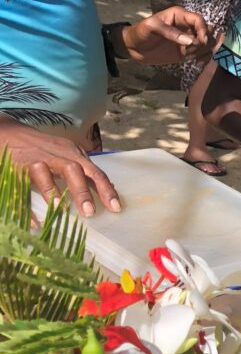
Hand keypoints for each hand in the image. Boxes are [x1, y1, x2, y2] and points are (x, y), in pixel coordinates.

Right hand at [0, 121, 119, 216]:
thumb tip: (108, 188)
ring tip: (63, 209)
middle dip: (84, 191)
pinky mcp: (19, 164)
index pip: (95, 172)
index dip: (107, 189)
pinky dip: (28, 204)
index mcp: (74, 154)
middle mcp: (59, 155)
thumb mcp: (67, 155)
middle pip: (75, 170)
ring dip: (56, 191)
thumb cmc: (43, 149)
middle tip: (90, 212)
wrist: (9, 132)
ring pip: (49, 172)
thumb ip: (84, 171)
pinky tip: (36, 220)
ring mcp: (38, 159)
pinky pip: (23, 184)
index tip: (116, 207)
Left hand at [118, 7, 211, 64]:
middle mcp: (188, 26)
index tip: (200, 42)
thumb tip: (190, 42)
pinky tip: (197, 64)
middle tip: (193, 50)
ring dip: (205, 51)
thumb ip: (170, 32)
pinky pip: (203, 54)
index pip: (199, 20)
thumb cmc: (140, 32)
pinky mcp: (188, 51)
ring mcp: (189, 39)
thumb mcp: (152, 27)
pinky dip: (204, 59)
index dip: (202, 30)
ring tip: (192, 57)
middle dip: (205, 42)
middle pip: (208, 31)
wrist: (134, 48)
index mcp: (180, 16)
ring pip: (208, 43)